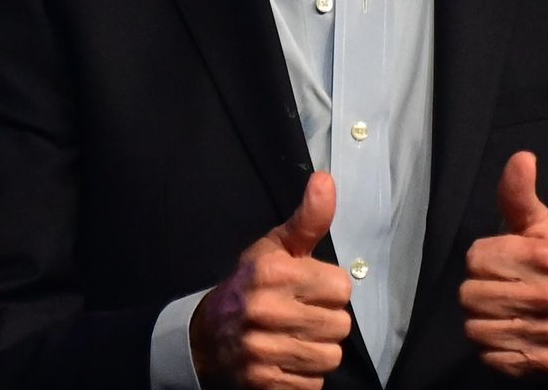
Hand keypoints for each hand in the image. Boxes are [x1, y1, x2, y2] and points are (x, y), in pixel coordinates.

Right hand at [191, 173, 353, 389]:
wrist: (205, 335)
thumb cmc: (251, 285)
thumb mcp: (275, 247)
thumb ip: (308, 219)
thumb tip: (325, 179)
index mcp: (272, 274)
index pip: (342, 288)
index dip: (331, 289)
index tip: (311, 288)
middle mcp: (265, 311)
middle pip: (340, 325)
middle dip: (327, 321)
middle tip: (303, 314)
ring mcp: (261, 351)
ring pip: (329, 357)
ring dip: (318, 349)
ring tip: (296, 337)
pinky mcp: (262, 383)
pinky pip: (312, 384)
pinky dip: (304, 375)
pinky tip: (286, 358)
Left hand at [461, 152, 547, 376]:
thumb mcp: (537, 225)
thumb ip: (519, 193)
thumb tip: (522, 157)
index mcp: (547, 257)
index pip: (476, 257)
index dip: (482, 259)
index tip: (501, 262)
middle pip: (469, 295)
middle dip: (478, 291)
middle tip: (500, 289)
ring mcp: (547, 332)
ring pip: (475, 327)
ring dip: (483, 320)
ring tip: (504, 312)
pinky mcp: (540, 361)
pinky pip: (488, 355)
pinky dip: (493, 347)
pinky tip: (511, 334)